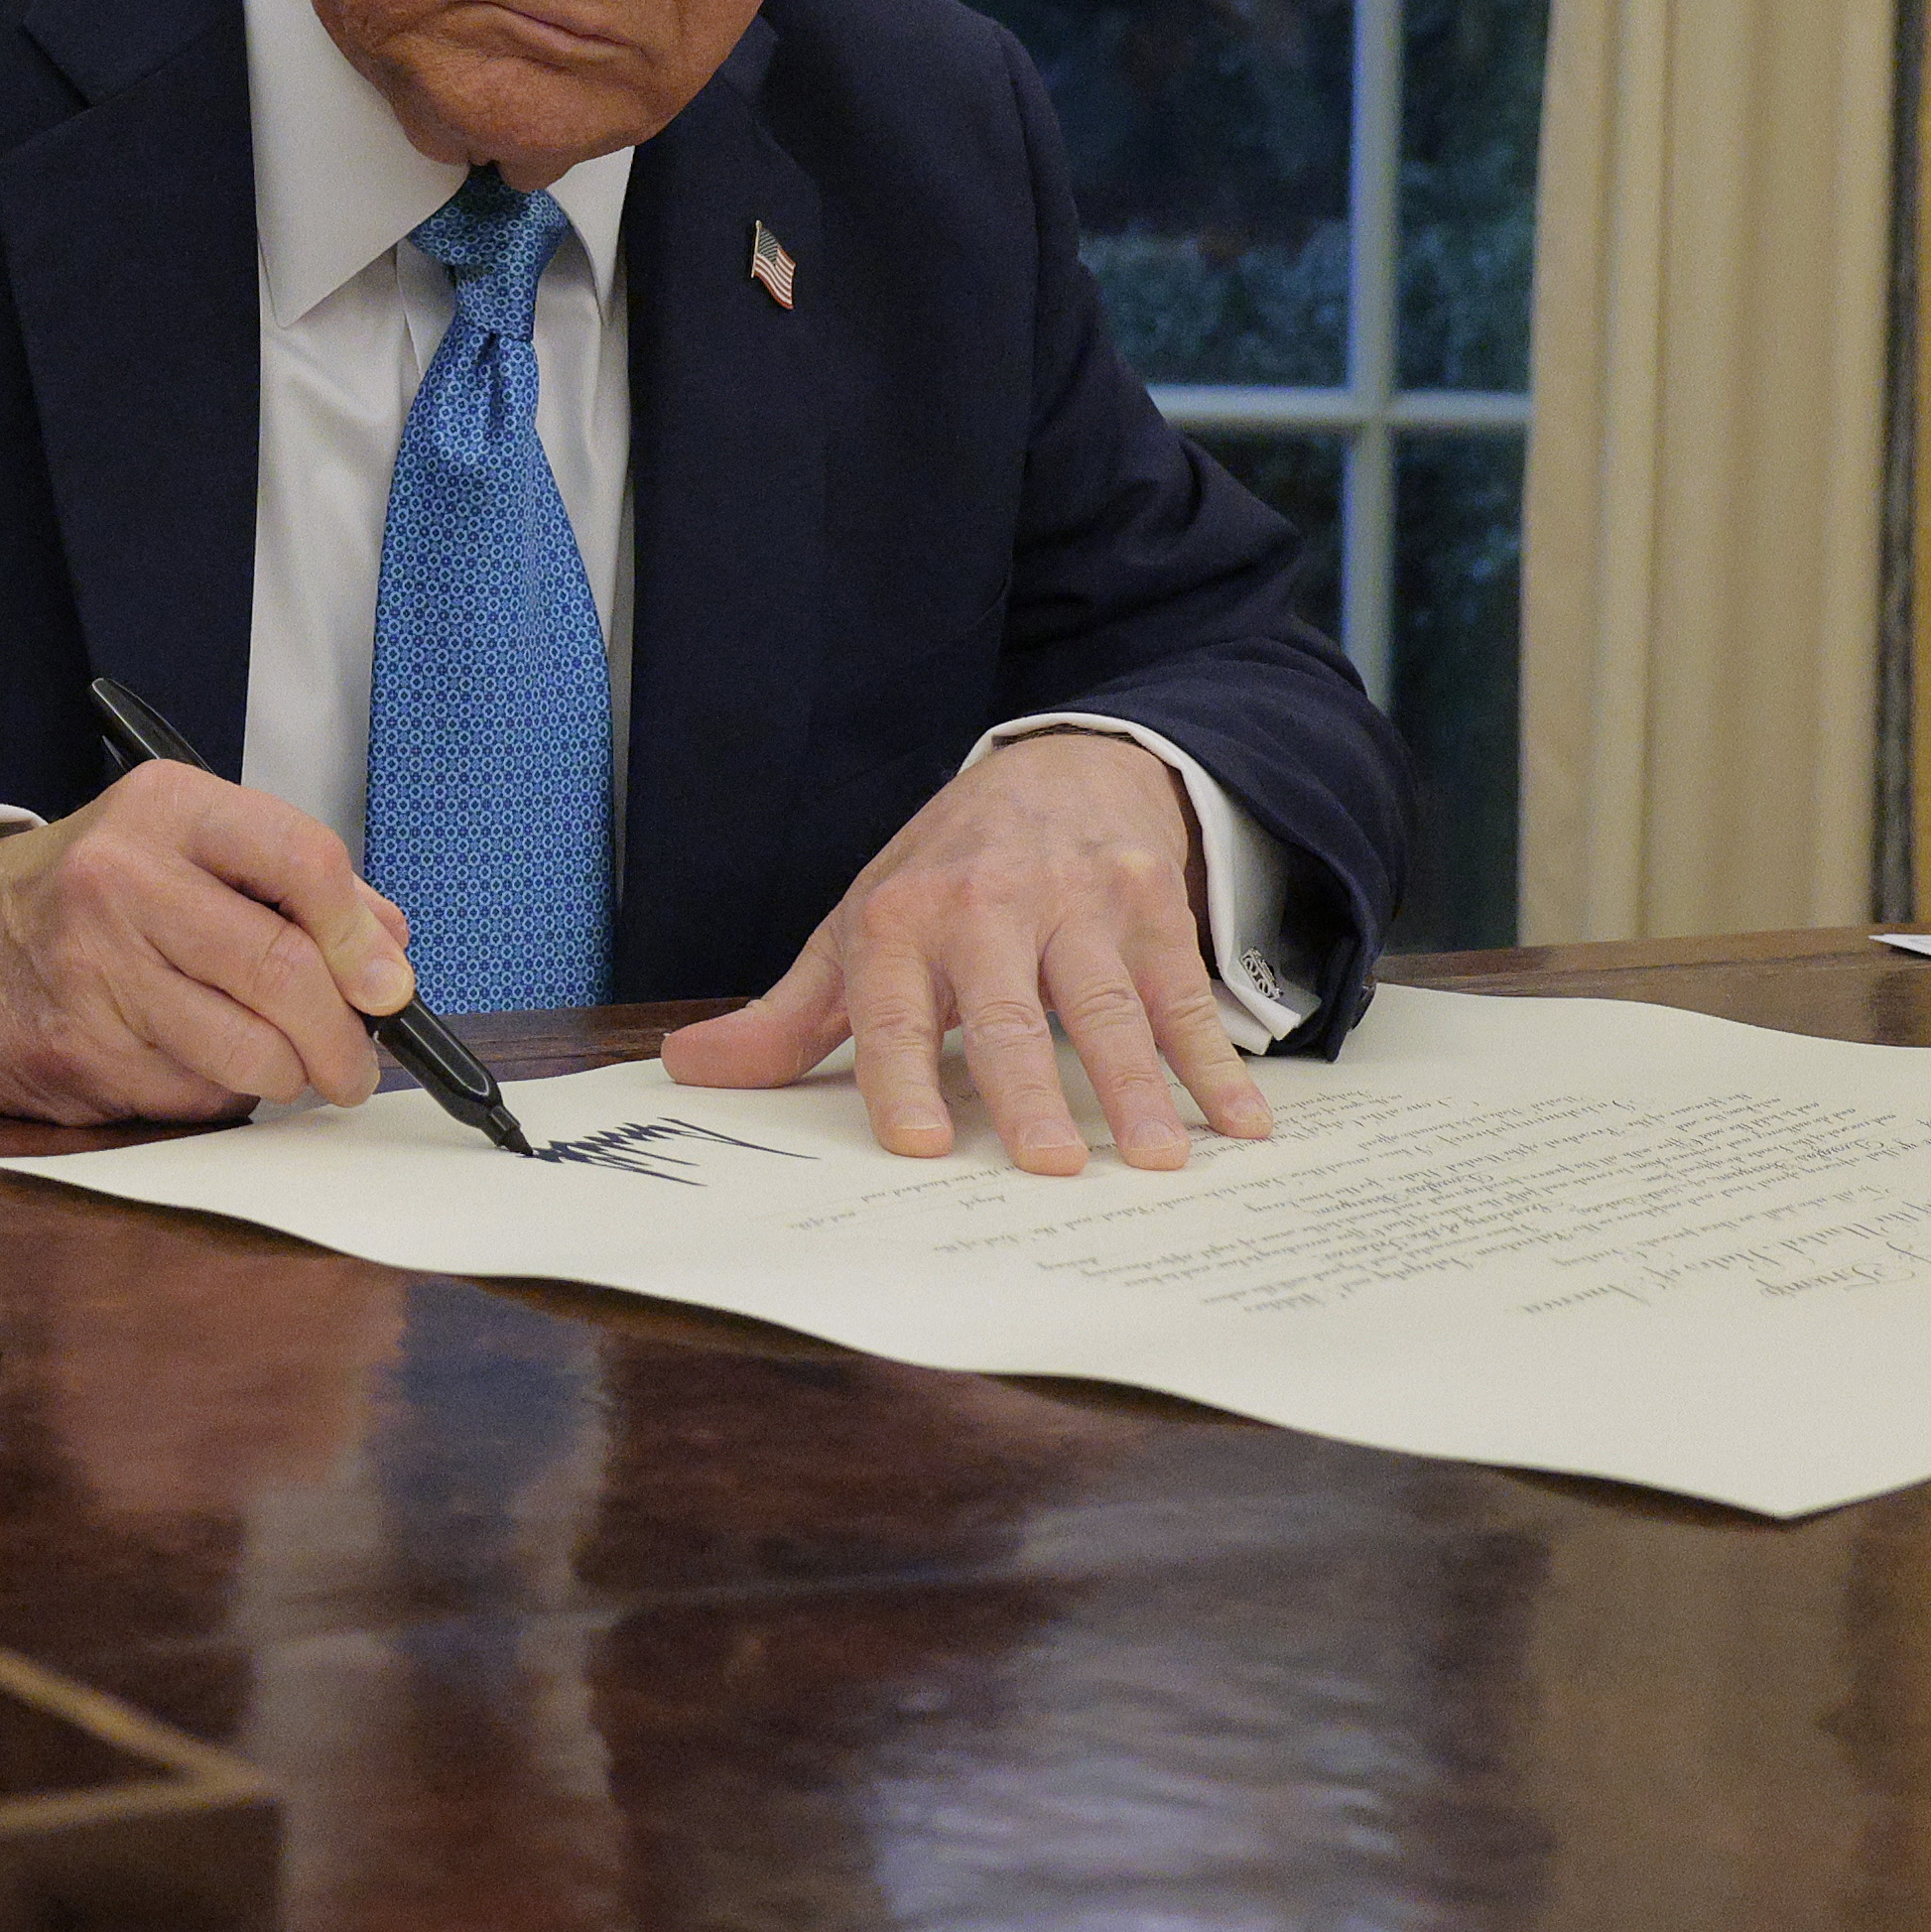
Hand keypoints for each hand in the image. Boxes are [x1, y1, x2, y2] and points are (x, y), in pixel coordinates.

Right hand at [0, 764, 414, 1124]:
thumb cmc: (85, 896)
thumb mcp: (179, 846)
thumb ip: (290, 884)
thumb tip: (388, 949)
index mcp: (165, 809)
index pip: (302, 859)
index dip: (360, 935)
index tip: (388, 985)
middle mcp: (123, 880)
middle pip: (284, 970)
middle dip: (345, 1036)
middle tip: (358, 1062)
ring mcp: (94, 970)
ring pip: (251, 1053)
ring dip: (291, 1077)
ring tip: (284, 1066)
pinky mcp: (79, 1051)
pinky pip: (197, 1097)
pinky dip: (221, 1095)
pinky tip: (192, 1062)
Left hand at [666, 730, 1266, 1171]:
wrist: (1061, 766)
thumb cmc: (946, 874)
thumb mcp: (861, 926)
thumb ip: (788, 1016)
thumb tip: (689, 1069)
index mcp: (902, 921)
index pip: (895, 1012)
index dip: (903, 1078)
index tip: (922, 1146)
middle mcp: (988, 906)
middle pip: (1009, 1014)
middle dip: (1030, 1090)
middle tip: (1050, 1165)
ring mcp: (1077, 902)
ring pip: (1108, 1004)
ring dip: (1139, 1085)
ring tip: (1156, 1158)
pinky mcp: (1150, 904)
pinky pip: (1183, 993)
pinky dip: (1216, 1061)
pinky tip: (1241, 1121)